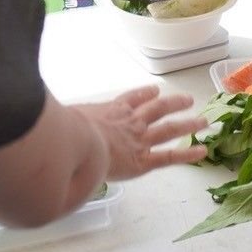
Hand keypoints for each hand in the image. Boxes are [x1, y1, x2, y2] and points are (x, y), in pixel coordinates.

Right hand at [74, 86, 207, 180]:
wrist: (77, 145)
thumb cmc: (66, 132)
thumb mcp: (65, 117)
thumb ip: (65, 118)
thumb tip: (48, 115)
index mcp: (111, 110)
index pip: (131, 99)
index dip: (144, 94)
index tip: (154, 90)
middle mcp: (130, 122)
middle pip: (156, 109)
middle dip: (173, 104)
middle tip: (187, 100)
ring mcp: (139, 140)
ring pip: (169, 129)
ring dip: (188, 124)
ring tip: (203, 121)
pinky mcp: (143, 160)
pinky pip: (169, 157)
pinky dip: (187, 154)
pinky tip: (202, 151)